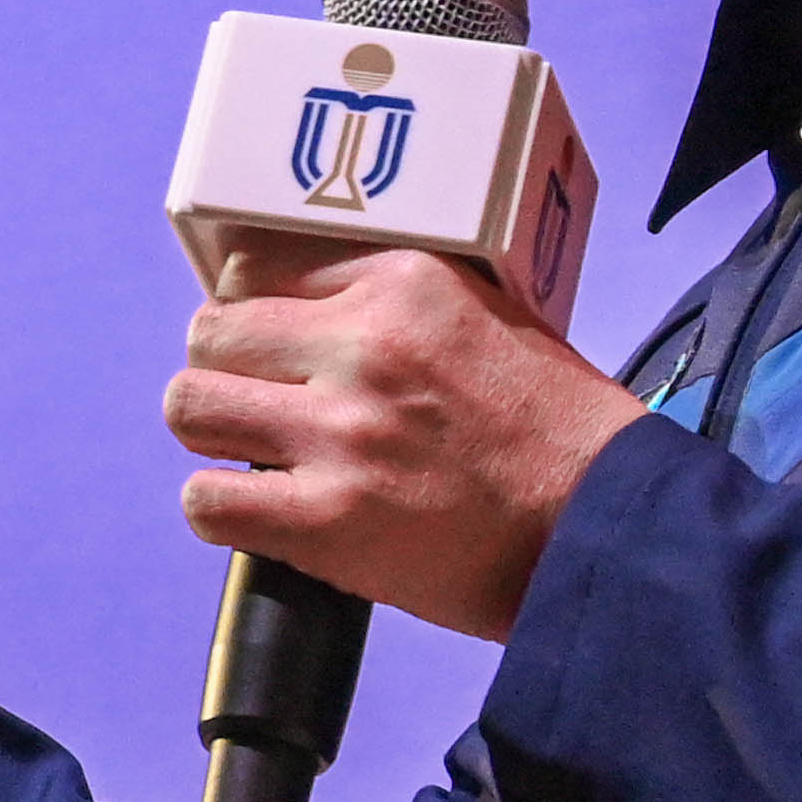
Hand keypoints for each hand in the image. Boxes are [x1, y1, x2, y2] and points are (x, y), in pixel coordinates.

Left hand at [166, 247, 646, 647]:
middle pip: (210, 332)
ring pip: (189, 405)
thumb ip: (401, 310)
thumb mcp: (495, 322)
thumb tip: (318, 316)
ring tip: (251, 457)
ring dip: (212, 434)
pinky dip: (221, 511)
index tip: (270, 347)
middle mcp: (360, 346)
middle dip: (225, 369)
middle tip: (258, 405)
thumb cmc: (565, 435)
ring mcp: (338, 433)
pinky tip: (260, 516)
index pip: (259, 269)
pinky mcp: (326, 520)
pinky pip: (207, 500)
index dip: (255, 315)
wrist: (613, 532)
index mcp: (404, 286)